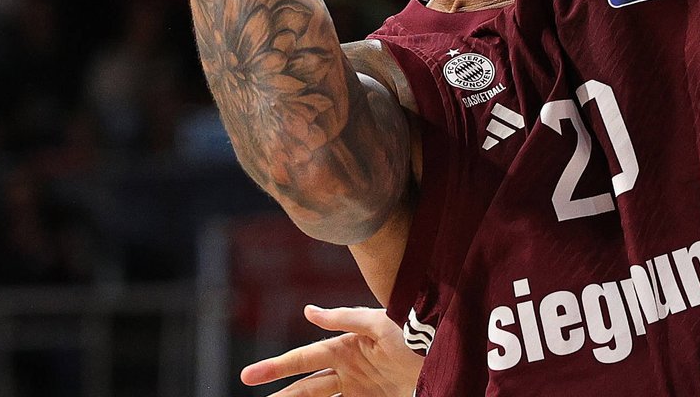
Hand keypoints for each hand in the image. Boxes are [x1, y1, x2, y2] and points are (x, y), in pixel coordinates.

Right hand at [240, 305, 421, 396]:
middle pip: (306, 388)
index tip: (247, 376)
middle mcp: (349, 371)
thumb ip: (345, 318)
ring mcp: (362, 391)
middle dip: (281, 396)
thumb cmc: (418, 334)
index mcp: (346, 347)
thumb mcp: (383, 322)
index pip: (302, 359)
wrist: (452, 358)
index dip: (275, 367)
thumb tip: (307, 311)